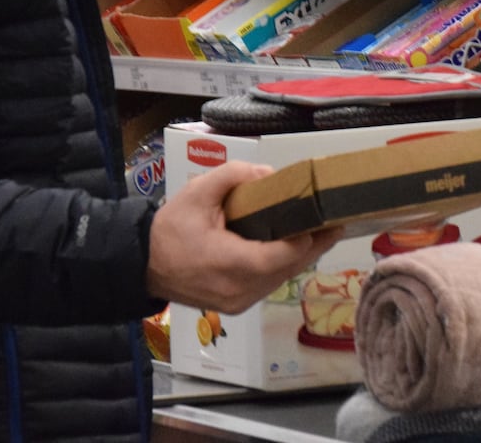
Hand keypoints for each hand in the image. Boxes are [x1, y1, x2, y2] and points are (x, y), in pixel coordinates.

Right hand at [147, 161, 341, 313]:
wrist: (144, 264)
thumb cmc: (170, 228)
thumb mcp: (197, 192)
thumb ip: (233, 176)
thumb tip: (269, 174)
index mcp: (230, 264)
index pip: (281, 256)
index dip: (306, 238)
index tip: (325, 218)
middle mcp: (240, 290)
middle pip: (289, 269)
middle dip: (313, 245)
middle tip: (336, 222)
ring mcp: (239, 303)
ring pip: (282, 279)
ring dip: (301, 256)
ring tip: (321, 231)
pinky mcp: (237, 306)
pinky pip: (270, 284)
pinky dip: (284, 266)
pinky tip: (295, 247)